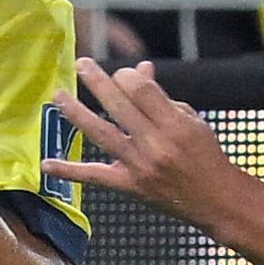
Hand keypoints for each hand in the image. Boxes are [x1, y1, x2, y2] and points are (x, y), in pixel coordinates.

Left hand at [45, 57, 248, 228]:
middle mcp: (156, 145)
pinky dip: (70, 171)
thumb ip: (161, 98)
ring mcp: (140, 166)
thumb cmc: (205, 155)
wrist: (216, 200)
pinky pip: (95, 176)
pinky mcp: (129, 186)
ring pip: (102, 134)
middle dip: (98, 82)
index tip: (124, 74)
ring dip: (76, 113)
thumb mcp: (192, 121)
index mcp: (175, 125)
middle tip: (81, 64)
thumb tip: (140, 68)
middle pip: (119, 106)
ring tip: (58, 96)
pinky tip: (47, 164)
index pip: (142, 90)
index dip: (128, 76)